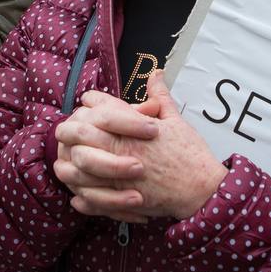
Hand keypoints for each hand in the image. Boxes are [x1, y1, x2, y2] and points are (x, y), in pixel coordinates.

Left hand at [54, 72, 227, 221]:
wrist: (201, 188)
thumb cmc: (191, 154)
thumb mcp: (175, 119)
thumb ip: (160, 96)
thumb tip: (156, 73)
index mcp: (131, 126)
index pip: (98, 105)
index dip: (91, 101)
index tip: (89, 102)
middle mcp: (120, 147)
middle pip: (79, 131)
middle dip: (70, 128)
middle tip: (70, 129)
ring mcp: (117, 174)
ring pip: (76, 165)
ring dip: (69, 162)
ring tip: (69, 160)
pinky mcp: (119, 197)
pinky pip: (88, 196)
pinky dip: (81, 194)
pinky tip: (78, 191)